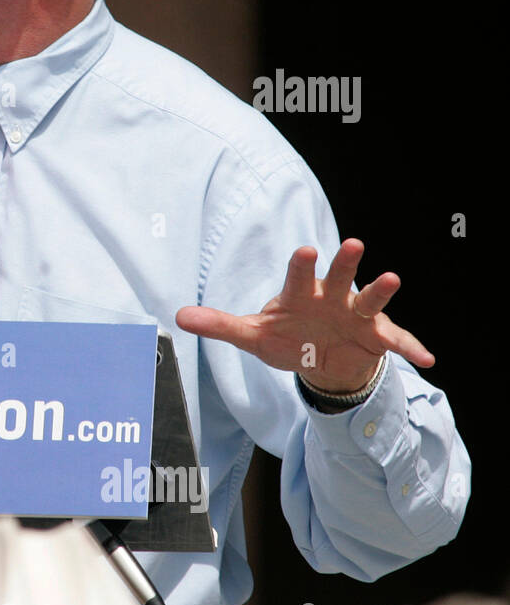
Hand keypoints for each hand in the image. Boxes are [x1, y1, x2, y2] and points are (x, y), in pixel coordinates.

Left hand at [175, 239, 433, 392]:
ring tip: (391, 278)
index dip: (301, 264)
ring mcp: (356, 315)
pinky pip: (395, 341)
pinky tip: (426, 357)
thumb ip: (219, 324)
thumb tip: (178, 316)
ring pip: (369, 300)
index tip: (305, 251)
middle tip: (352, 244)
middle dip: (343, 263)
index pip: (297, 275)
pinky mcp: (376, 336)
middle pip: (337, 277)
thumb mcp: (252, 335)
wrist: (321, 361)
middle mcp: (331, 297)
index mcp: (300, 294)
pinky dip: (410, 347)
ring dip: (380, 290)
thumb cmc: (287, 338)